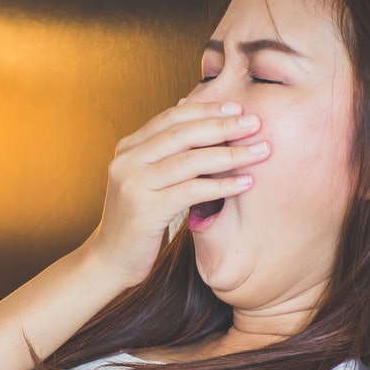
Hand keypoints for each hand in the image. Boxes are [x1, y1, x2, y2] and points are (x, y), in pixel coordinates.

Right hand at [81, 100, 268, 287]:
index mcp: (127, 148)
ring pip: (190, 160)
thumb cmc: (136, 221)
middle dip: (222, 126)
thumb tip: (196, 123)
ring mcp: (133, 184)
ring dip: (231, 154)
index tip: (237, 108)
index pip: (170, 118)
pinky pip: (192, 191)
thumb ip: (163, 154)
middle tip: (255, 123)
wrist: (109, 261)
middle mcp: (126, 161)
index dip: (206, 109)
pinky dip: (222, 186)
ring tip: (260, 151)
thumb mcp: (145, 181)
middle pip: (182, 134)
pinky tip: (245, 183)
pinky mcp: (145, 210)